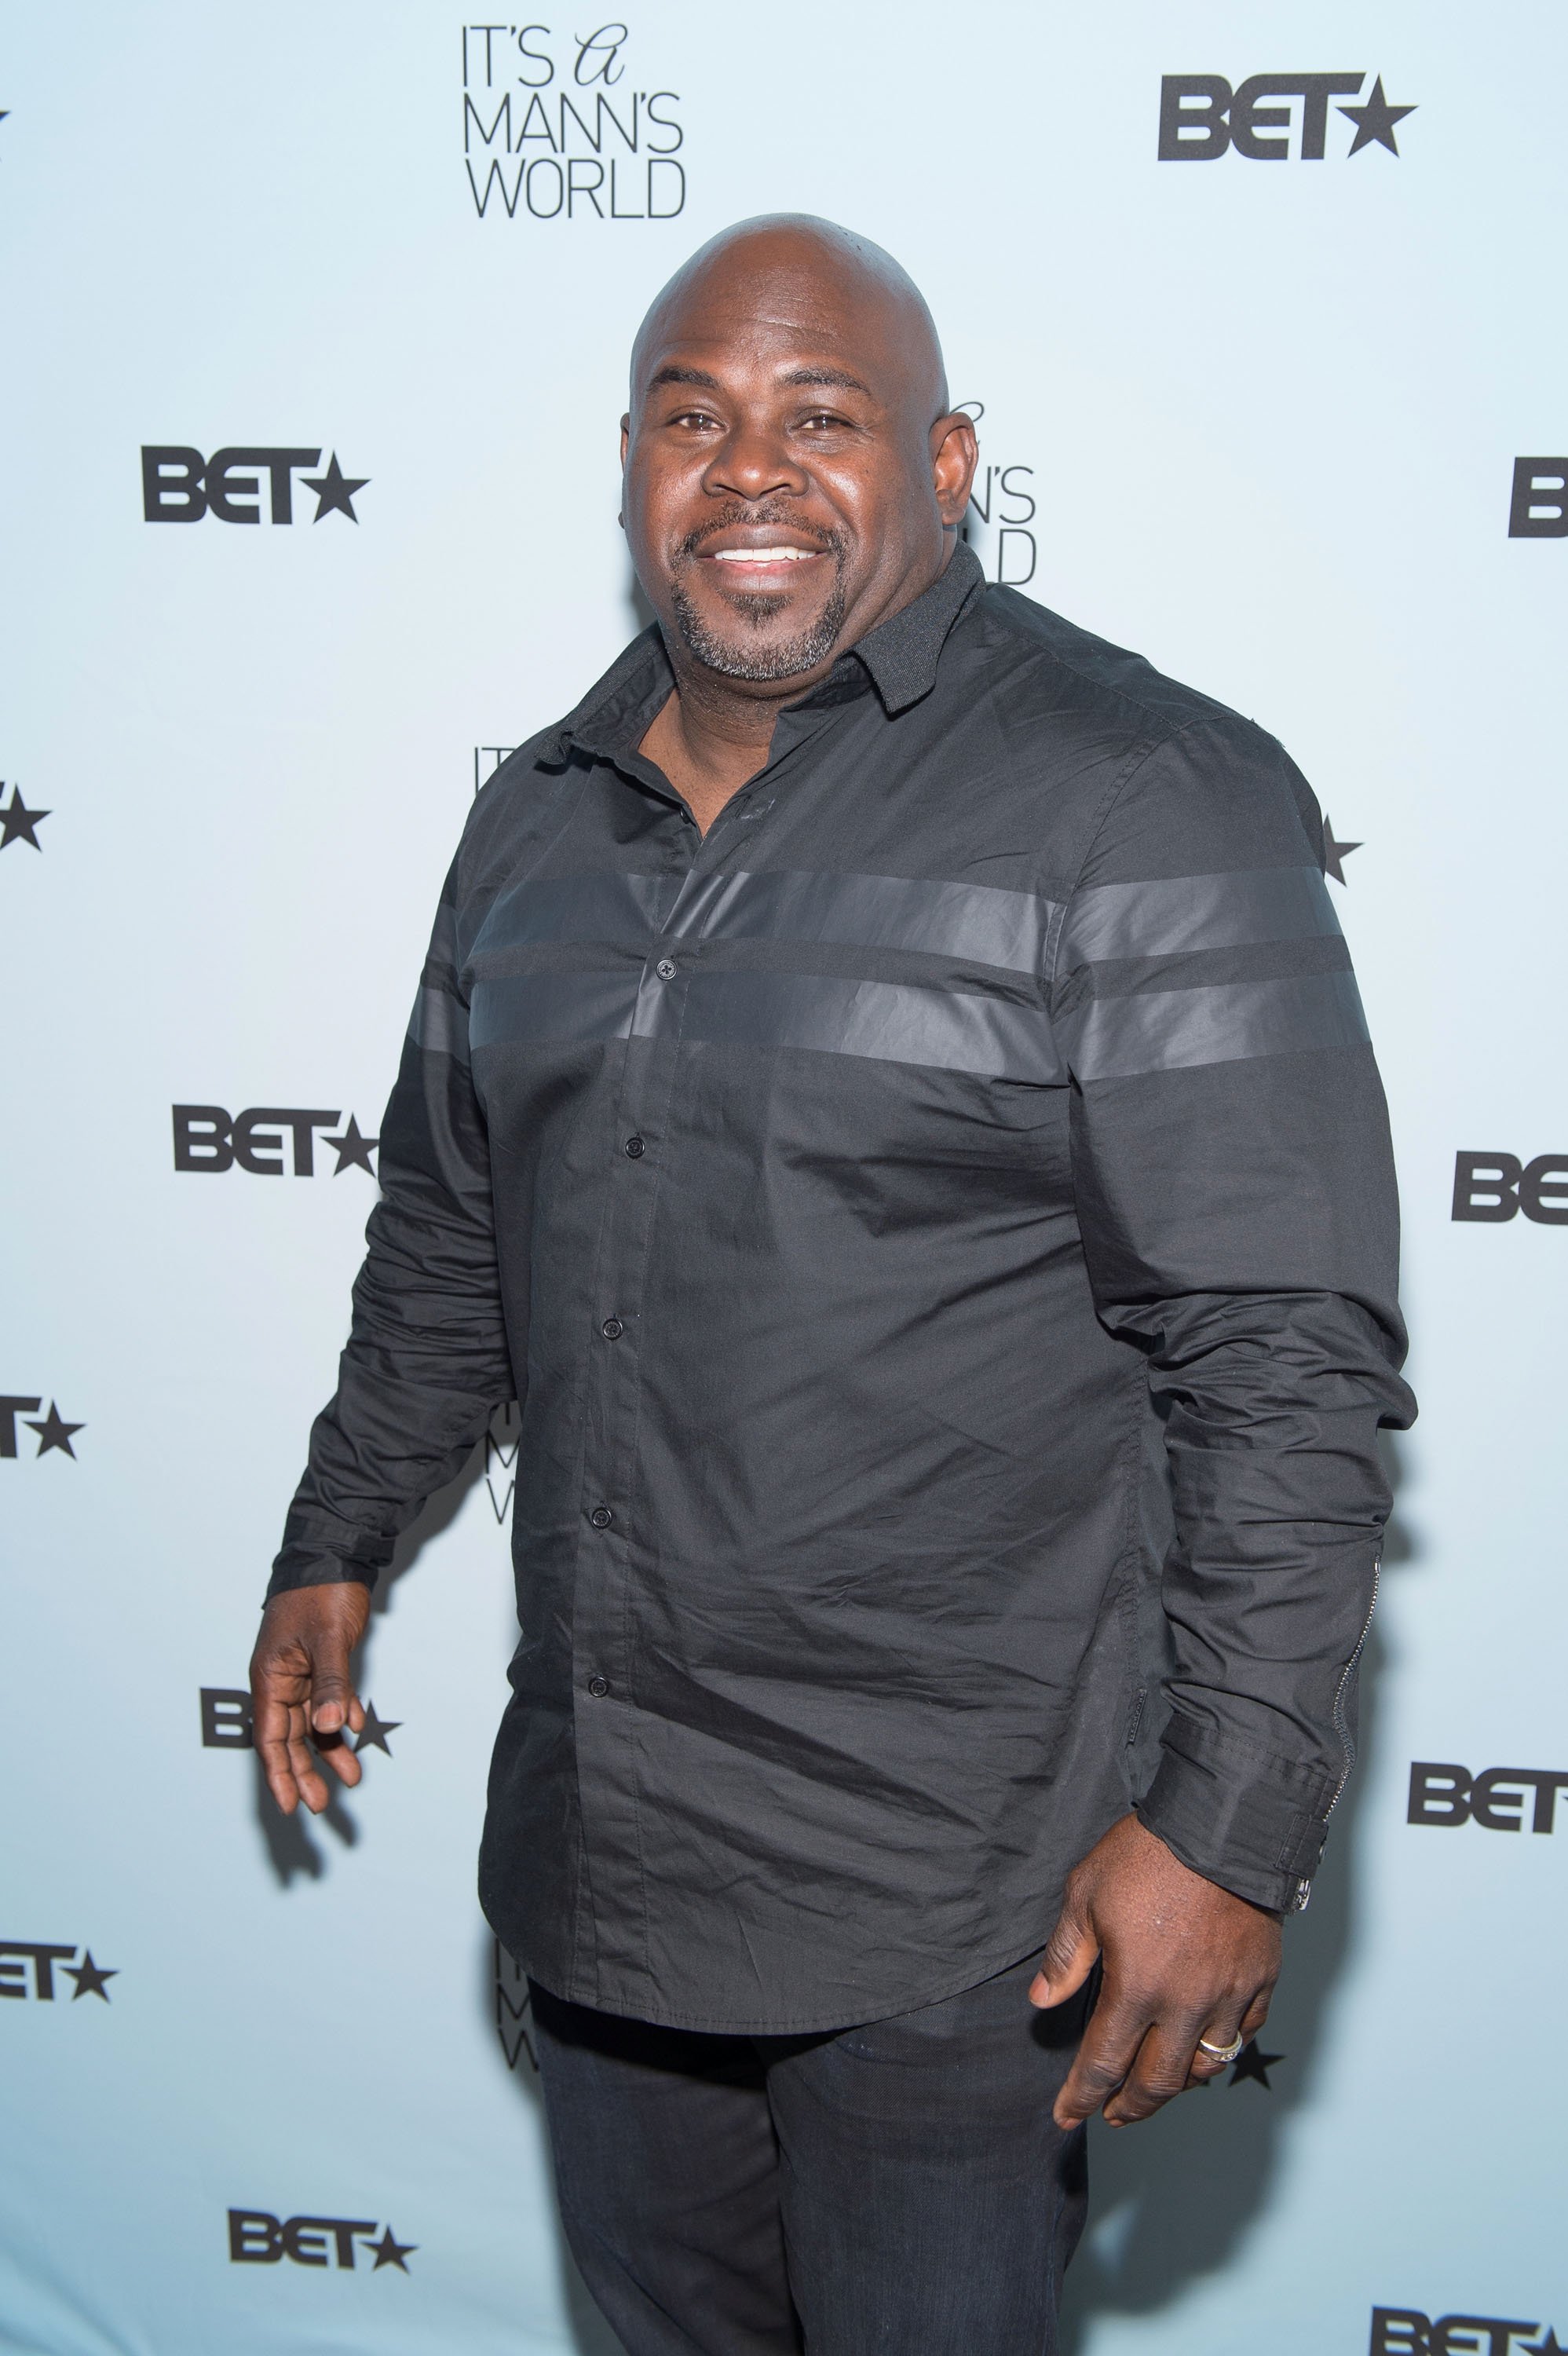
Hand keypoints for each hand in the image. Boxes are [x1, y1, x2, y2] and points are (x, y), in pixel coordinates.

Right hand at [250, 1583, 371, 1815]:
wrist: (336, 1556)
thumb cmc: (321, 1593)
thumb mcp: (327, 1639)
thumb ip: (330, 1684)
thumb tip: (330, 1727)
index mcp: (270, 1677)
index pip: (271, 1737)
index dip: (279, 1773)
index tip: (289, 1805)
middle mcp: (281, 1680)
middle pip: (290, 1738)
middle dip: (305, 1772)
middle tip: (322, 1805)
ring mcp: (300, 1673)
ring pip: (312, 1723)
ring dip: (330, 1749)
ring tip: (351, 1776)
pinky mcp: (320, 1664)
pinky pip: (328, 1701)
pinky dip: (341, 1717)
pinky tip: (356, 1731)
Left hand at [1030, 1812, 1280, 2128]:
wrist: (1220, 1826)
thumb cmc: (1147, 1856)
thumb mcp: (1086, 1895)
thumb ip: (1066, 1955)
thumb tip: (1042, 2001)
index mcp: (1136, 1987)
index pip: (1103, 2063)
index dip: (1082, 2096)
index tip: (1066, 2116)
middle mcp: (1185, 2004)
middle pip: (1158, 2082)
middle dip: (1131, 2107)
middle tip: (1112, 2115)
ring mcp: (1229, 1995)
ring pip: (1204, 2067)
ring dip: (1176, 2087)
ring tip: (1154, 2087)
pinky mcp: (1261, 1979)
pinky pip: (1244, 2033)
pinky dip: (1221, 2050)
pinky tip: (1205, 2047)